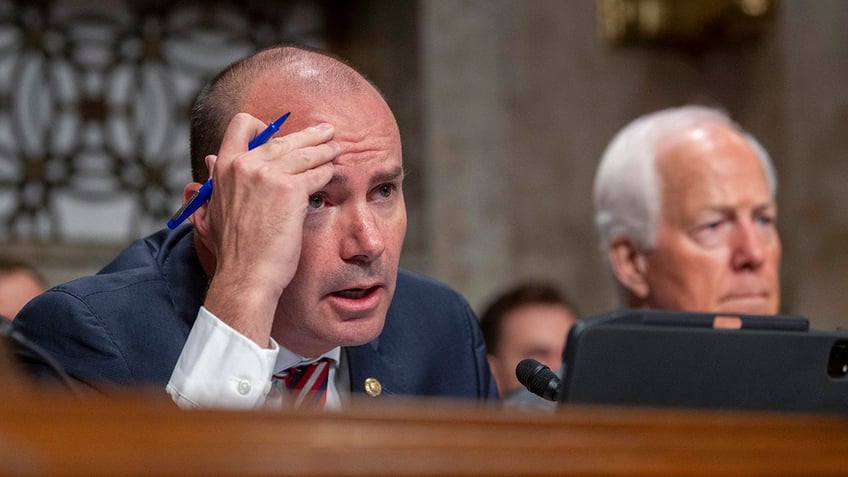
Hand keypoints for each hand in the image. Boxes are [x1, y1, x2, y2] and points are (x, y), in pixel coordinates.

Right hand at [191, 113, 337, 345]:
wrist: (246, 275)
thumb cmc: (234, 250)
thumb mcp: (212, 209)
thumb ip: (214, 182)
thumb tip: (209, 160)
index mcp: (224, 166)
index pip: (242, 124)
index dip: (264, 126)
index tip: (279, 135)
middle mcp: (244, 164)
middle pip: (283, 137)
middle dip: (309, 135)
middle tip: (325, 133)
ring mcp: (268, 175)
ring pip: (306, 151)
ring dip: (325, 149)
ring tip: (336, 149)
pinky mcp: (290, 190)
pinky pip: (317, 173)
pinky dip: (328, 172)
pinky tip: (333, 174)